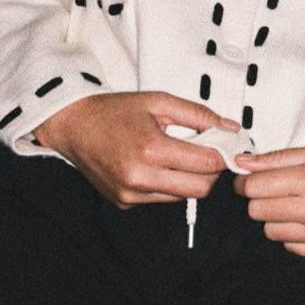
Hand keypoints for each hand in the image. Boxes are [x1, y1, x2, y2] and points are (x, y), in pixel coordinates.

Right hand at [34, 91, 237, 208]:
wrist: (74, 125)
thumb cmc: (113, 111)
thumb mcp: (159, 101)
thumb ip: (198, 114)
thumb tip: (230, 127)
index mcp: (150, 148)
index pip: (205, 164)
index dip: (223, 155)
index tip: (227, 146)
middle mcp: (139, 176)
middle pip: (200, 189)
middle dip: (211, 172)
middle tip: (208, 152)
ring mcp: (130, 193)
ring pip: (182, 197)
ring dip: (190, 179)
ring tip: (179, 155)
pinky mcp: (124, 202)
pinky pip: (161, 199)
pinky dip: (169, 184)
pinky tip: (158, 165)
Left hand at [232, 145, 304, 256]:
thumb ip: (278, 158)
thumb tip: (242, 162)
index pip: (256, 187)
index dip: (245, 182)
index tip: (246, 180)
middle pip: (258, 211)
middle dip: (258, 199)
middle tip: (270, 191)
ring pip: (271, 231)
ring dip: (275, 218)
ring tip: (293, 205)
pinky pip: (290, 247)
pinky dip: (293, 234)